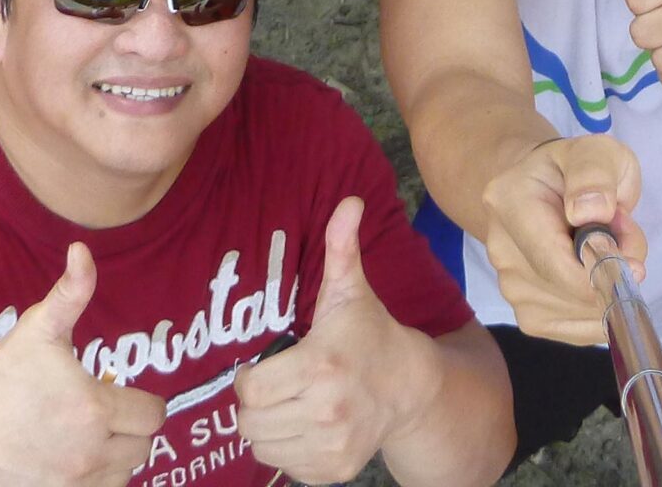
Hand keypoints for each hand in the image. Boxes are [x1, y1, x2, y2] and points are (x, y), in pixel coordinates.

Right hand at [0, 243, 161, 486]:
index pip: (154, 414)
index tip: (117, 394)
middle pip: (144, 446)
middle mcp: (91, 454)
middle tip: (101, 414)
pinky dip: (96, 479)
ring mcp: (75, 485)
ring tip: (88, 436)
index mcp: (95, 410)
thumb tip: (82, 250)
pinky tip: (75, 461)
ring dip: (115, 455)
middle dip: (130, 428)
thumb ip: (70, 292)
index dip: (143, 401)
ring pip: (125, 473)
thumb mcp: (36, 331)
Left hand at [238, 197, 426, 484]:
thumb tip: (350, 201)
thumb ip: (342, 248)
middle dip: (256, 404)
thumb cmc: (370, 335)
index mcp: (320, 366)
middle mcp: (326, 412)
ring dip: (269, 427)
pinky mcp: (334, 470)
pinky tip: (306, 425)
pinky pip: (284, 467)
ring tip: (290, 404)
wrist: (412, 387)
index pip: (249, 391)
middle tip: (277, 385)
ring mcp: (332, 446)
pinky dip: (287, 449)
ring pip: (262, 447)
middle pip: (249, 423)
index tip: (266, 367)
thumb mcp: (351, 292)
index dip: (250, 378)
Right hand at [481, 136, 644, 343]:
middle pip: (566, 291)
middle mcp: (500, 249)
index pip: (551, 259)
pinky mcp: (527, 313)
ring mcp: (509, 285)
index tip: (635, 267)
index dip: (597, 274)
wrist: (546, 191)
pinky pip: (574, 331)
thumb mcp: (596, 151)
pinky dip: (600, 314)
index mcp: (509, 201)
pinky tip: (599, 281)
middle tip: (624, 236)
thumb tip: (590, 213)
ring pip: (574, 315)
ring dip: (607, 293)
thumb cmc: (576, 171)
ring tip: (608, 250)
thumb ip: (595, 172)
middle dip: (610, 276)